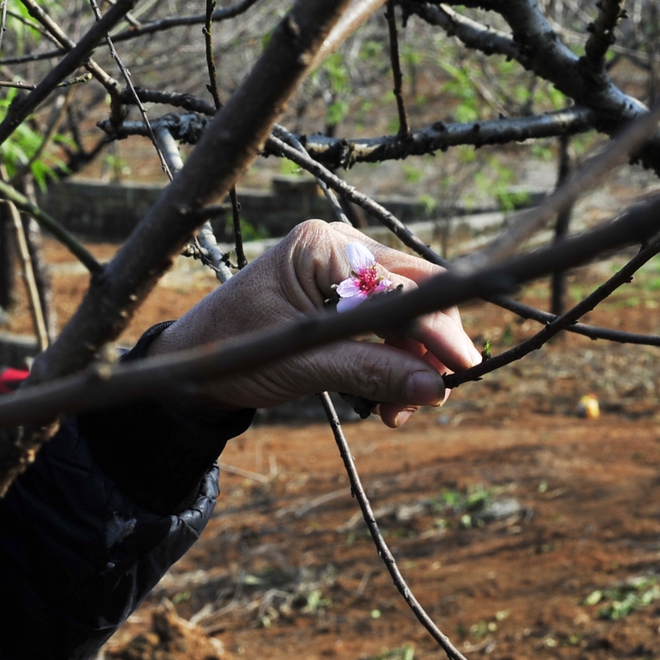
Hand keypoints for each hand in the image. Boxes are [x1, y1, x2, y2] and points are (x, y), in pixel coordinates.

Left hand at [150, 219, 481, 427]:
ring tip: (396, 413)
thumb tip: (435, 388)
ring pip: (408, 313)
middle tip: (430, 398)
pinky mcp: (347, 295)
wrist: (195, 359)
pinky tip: (388, 400)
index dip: (435, 329)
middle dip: (427, 348)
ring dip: (413, 362)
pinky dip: (396, 361)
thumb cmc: (233, 350)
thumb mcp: (299, 364)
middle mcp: (340, 246)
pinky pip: (390, 325)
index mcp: (321, 246)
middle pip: (414, 291)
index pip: (396, 287)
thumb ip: (368, 373)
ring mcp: (345, 268)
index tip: (464, 368)